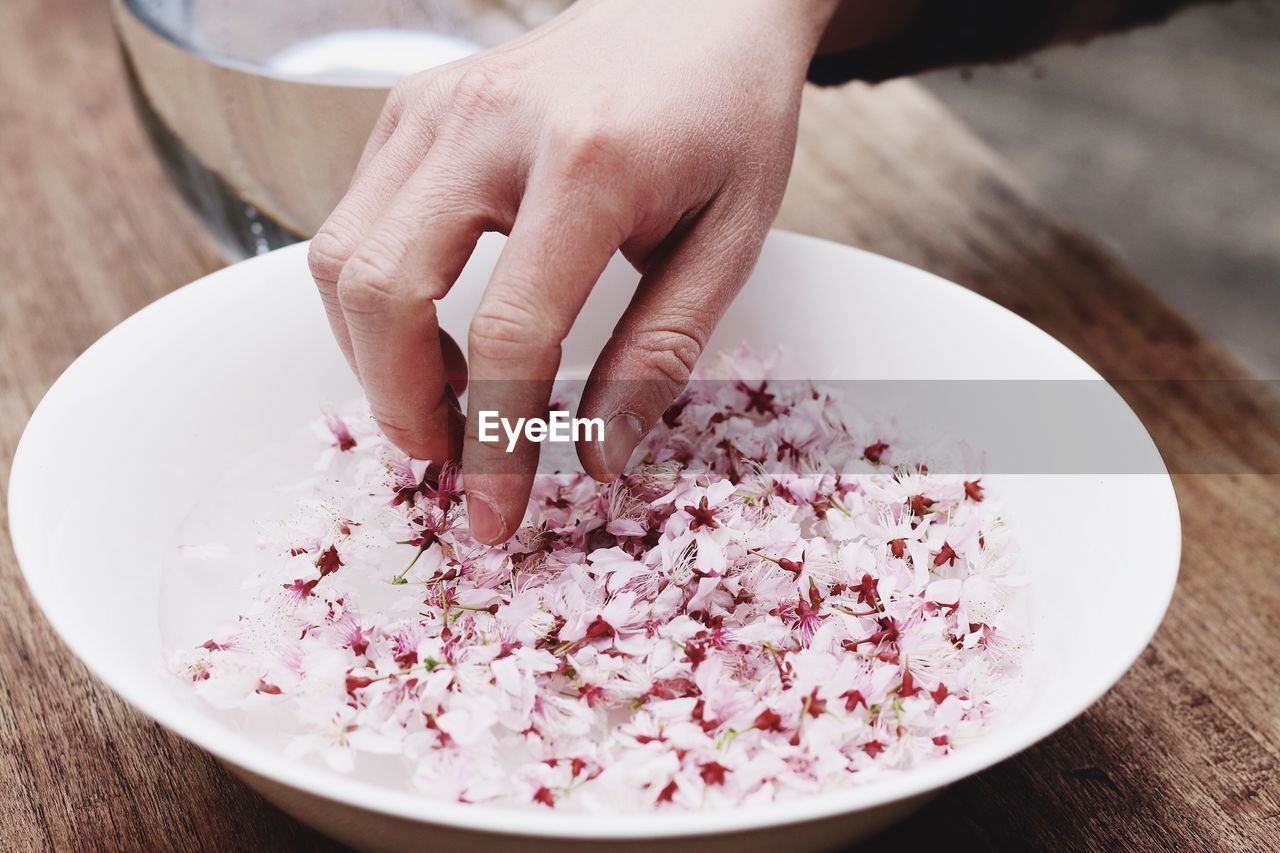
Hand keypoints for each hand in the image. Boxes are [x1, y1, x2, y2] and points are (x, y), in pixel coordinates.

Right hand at [308, 0, 837, 542]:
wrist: (699, 5)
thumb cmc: (727, 118)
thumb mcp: (731, 240)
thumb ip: (662, 352)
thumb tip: (597, 460)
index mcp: (589, 161)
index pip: (512, 334)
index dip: (495, 445)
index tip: (494, 517)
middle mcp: (488, 124)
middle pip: (384, 293)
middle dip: (401, 408)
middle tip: (452, 462)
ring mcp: (434, 107)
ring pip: (340, 260)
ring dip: (375, 359)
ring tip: (451, 403)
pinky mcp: (410, 108)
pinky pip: (352, 222)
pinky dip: (376, 301)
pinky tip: (439, 331)